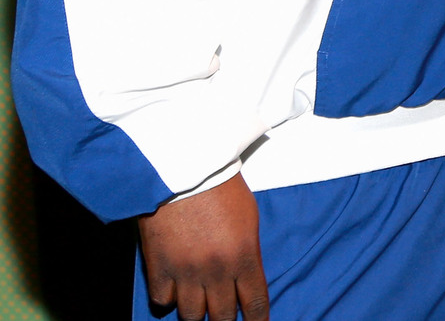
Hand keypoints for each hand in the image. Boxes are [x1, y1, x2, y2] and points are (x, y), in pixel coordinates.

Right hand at [137, 174, 267, 319]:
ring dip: (196, 311)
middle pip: (221, 316)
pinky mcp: (158, 268)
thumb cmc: (221, 186)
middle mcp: (216, 271)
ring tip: (198, 303)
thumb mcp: (248, 218)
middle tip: (223, 316)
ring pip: (191, 315)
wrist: (182, 170)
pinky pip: (162, 301)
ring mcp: (185, 273)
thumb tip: (243, 275)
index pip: (254, 303)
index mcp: (245, 257)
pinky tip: (173, 289)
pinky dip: (168, 299)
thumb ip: (246, 251)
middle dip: (224, 319)